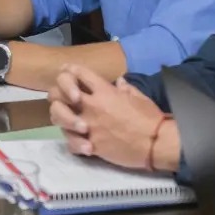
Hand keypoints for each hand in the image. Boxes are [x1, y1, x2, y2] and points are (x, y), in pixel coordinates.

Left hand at [48, 66, 165, 169]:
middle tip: (65, 98)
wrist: (155, 144)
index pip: (79, 73)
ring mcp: (88, 126)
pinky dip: (74, 143)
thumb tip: (119, 81)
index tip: (68, 71)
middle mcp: (92, 106)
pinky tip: (81, 143)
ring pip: (58, 117)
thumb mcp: (139, 97)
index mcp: (104, 92)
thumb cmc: (150, 118)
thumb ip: (125, 88)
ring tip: (73, 122)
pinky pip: (71, 143)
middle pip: (59, 92)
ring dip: (62, 118)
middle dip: (59, 92)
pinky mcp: (90, 145)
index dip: (71, 70)